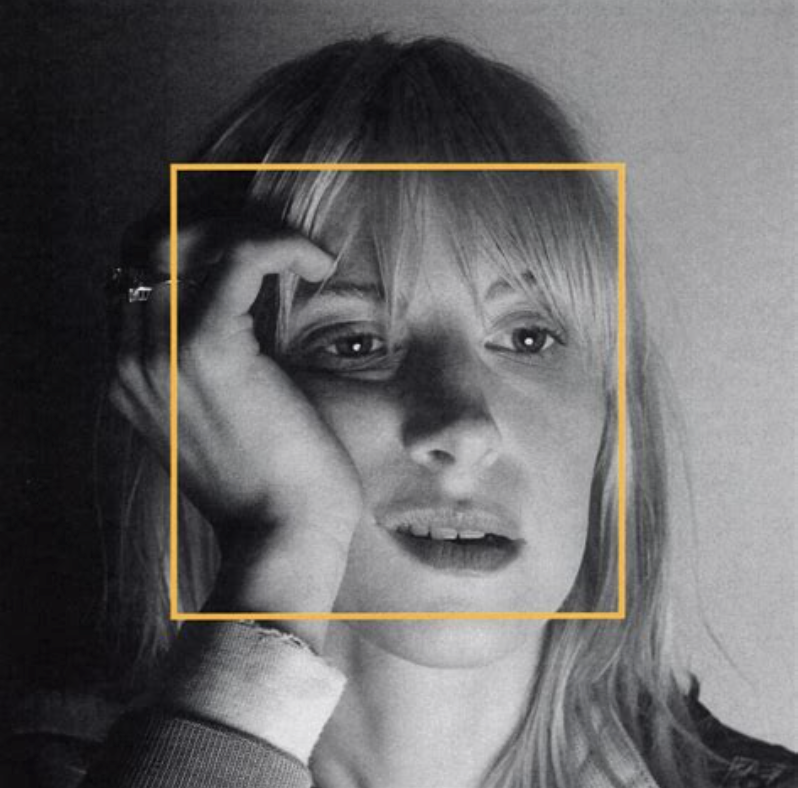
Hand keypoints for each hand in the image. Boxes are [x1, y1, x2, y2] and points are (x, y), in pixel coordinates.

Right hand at [110, 224, 363, 646]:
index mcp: (130, 372)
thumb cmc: (273, 480)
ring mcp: (160, 353)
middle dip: (217, 221)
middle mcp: (130, 357)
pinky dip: (279, 246)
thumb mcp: (226, 413)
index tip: (251, 241)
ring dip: (254, 229)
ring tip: (301, 256)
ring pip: (192, 238)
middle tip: (277, 240)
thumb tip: (249, 298)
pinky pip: (236, 257)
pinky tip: (316, 266)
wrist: (282, 538)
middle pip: (155, 240)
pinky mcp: (206, 350)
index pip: (139, 268)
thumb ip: (214, 358)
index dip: (191, 237)